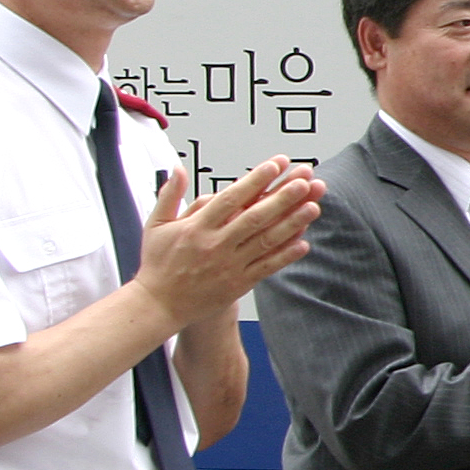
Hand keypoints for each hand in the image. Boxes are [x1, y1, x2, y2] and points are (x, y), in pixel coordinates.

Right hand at [135, 157, 324, 324]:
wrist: (159, 305)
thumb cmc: (158, 264)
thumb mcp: (156, 225)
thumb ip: (170, 194)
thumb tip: (178, 168)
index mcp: (197, 227)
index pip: (231, 198)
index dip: (256, 180)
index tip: (276, 165)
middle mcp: (216, 245)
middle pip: (255, 216)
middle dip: (282, 197)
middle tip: (305, 180)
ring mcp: (229, 265)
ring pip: (266, 241)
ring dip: (292, 223)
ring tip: (313, 205)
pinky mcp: (238, 284)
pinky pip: (266, 267)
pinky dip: (285, 255)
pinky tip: (304, 242)